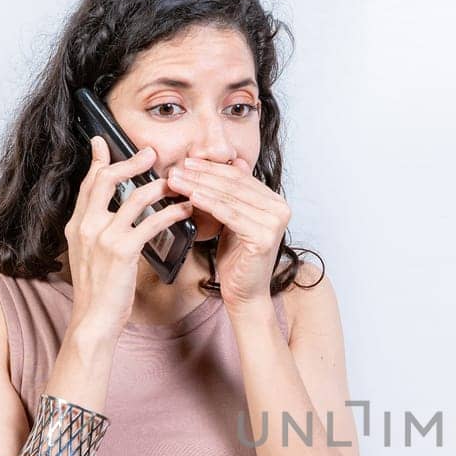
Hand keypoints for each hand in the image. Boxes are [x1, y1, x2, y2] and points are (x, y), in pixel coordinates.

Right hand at [65, 137, 196, 337]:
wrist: (93, 320)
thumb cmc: (98, 291)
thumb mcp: (89, 255)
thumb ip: (96, 232)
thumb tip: (109, 216)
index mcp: (77, 225)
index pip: (88, 183)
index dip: (97, 161)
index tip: (103, 143)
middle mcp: (87, 225)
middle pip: (108, 179)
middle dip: (131, 162)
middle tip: (151, 153)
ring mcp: (104, 237)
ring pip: (134, 197)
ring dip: (159, 186)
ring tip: (177, 183)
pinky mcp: (123, 250)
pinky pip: (151, 222)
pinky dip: (171, 212)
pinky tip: (184, 210)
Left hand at [166, 156, 289, 310]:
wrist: (245, 293)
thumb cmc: (237, 259)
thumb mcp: (231, 220)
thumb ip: (229, 196)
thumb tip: (211, 165)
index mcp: (274, 201)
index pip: (239, 177)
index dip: (211, 168)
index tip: (186, 162)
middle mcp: (280, 208)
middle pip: (233, 185)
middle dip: (201, 176)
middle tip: (176, 169)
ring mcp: (275, 222)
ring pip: (229, 198)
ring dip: (199, 187)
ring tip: (177, 181)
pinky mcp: (265, 237)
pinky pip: (231, 216)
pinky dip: (210, 204)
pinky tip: (192, 197)